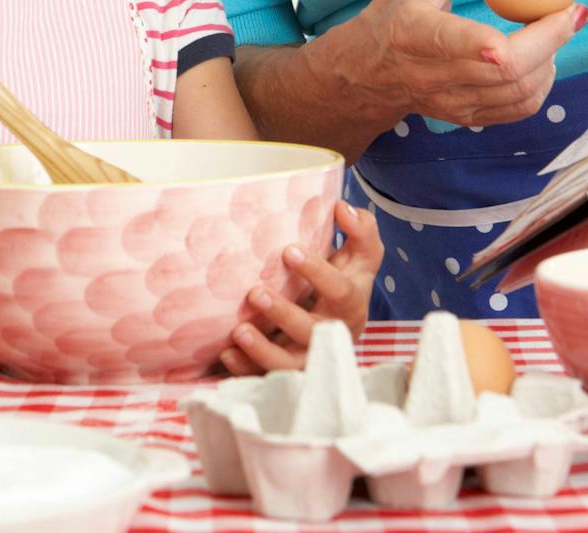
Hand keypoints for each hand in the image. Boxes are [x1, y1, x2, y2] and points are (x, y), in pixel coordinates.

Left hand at [219, 201, 383, 373]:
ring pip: (290, 365)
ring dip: (263, 351)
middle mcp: (331, 336)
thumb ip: (360, 228)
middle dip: (283, 315)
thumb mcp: (360, 255)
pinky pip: (267, 380)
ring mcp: (310, 359)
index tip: (288, 250)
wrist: (340, 324)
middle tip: (254, 292)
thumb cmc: (345, 281)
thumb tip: (342, 208)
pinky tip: (226, 354)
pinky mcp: (288, 375)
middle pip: (313, 333)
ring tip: (238, 331)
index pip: (341, 291)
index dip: (317, 272)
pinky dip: (246, 371)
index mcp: (351, 305)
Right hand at [329, 0, 587, 130]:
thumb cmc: (400, 9)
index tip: (507, 38)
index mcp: (412, 32)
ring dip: (551, 57)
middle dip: (550, 39)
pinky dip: (543, 81)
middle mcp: (430, 74)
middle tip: (572, 10)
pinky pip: (521, 107)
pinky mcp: (468, 119)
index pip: (448, 42)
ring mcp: (451, 102)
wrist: (369, 72)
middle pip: (503, 70)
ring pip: (519, 91)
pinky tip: (541, 56)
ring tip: (553, 28)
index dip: (479, 43)